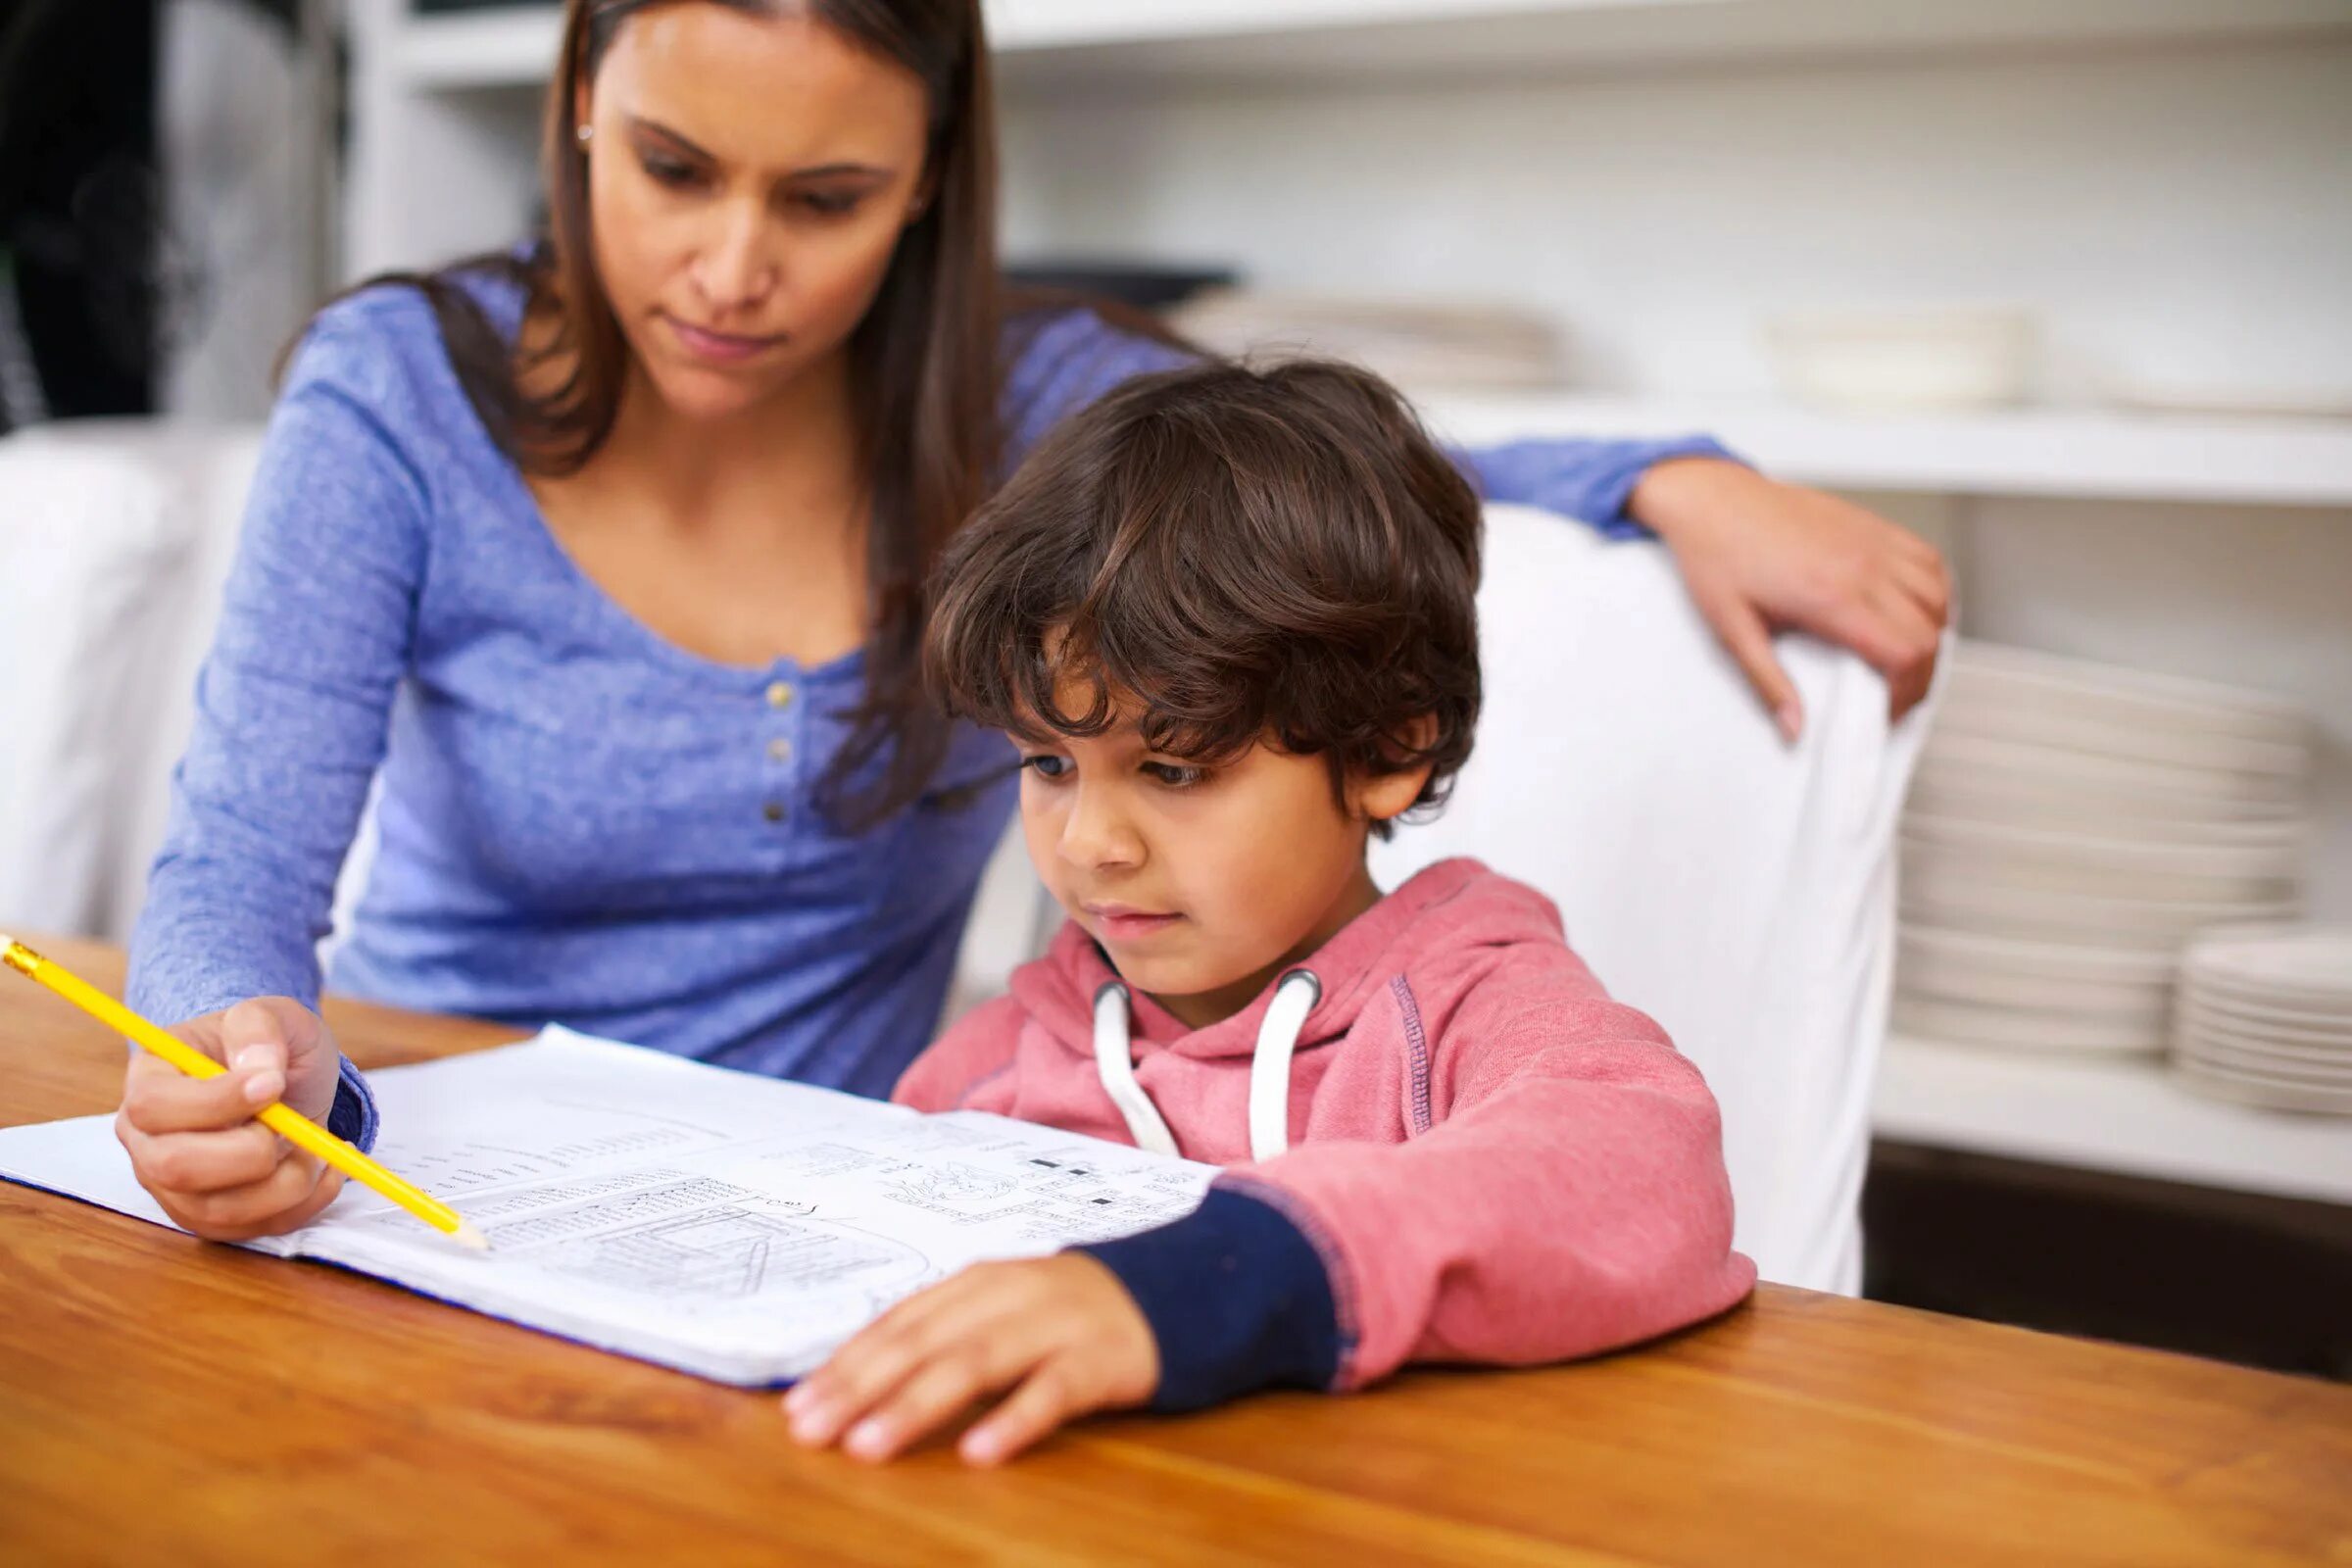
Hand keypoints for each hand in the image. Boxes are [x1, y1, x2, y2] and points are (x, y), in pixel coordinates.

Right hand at [114, 996, 348, 1241]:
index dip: (216, 1102)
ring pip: (218, 1211)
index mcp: (148, 1081)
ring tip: (317, 1145)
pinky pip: (254, 1230)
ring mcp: (175, 1186)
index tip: (273, 1084)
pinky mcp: (212, 1217)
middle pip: (174, 1168)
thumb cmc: (265, 1046)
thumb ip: (258, 1028)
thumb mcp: (269, 1014)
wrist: (283, 1081)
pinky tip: (325, 1167)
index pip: (154, 1106)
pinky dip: (304, 1204)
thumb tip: (261, 1071)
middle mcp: (148, 1141)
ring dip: (286, 1182)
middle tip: (292, 1125)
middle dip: (250, 1152)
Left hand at [786, 1254, 1157, 1465]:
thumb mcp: (1000, 1311)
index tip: (796, 1408)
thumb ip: (941, 1337)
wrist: (1178, 1292)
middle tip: (812, 1432)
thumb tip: (855, 1382)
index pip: (898, 1324)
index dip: (845, 1365)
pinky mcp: (1102, 1358)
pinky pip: (1054, 1391)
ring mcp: (1056, 1324)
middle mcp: (1009, 1296)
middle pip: (925, 1342)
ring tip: (868, 1445)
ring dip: (916, 1404)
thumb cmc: (1067, 1315)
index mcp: (976, 1284)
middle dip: (861, 1387)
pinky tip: (980, 1452)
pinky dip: (1015, 1419)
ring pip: (976, 1362)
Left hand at [1628, 458, 1950, 737]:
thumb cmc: (1716, 556)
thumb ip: (1769, 683)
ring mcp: (1872, 542)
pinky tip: (1915, 610)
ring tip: (1905, 658)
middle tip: (1896, 695)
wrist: (1710, 499)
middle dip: (1921, 675)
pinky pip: (1929, 559)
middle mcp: (1862, 566)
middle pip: (1929, 632)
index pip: (1905, 653)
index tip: (1887, 711)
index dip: (1907, 693)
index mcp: (1830, 596)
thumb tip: (1793, 727)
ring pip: (1938, 595)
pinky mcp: (1871, 526)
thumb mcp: (1733, 631)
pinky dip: (1935, 591)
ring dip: (1933, 633)